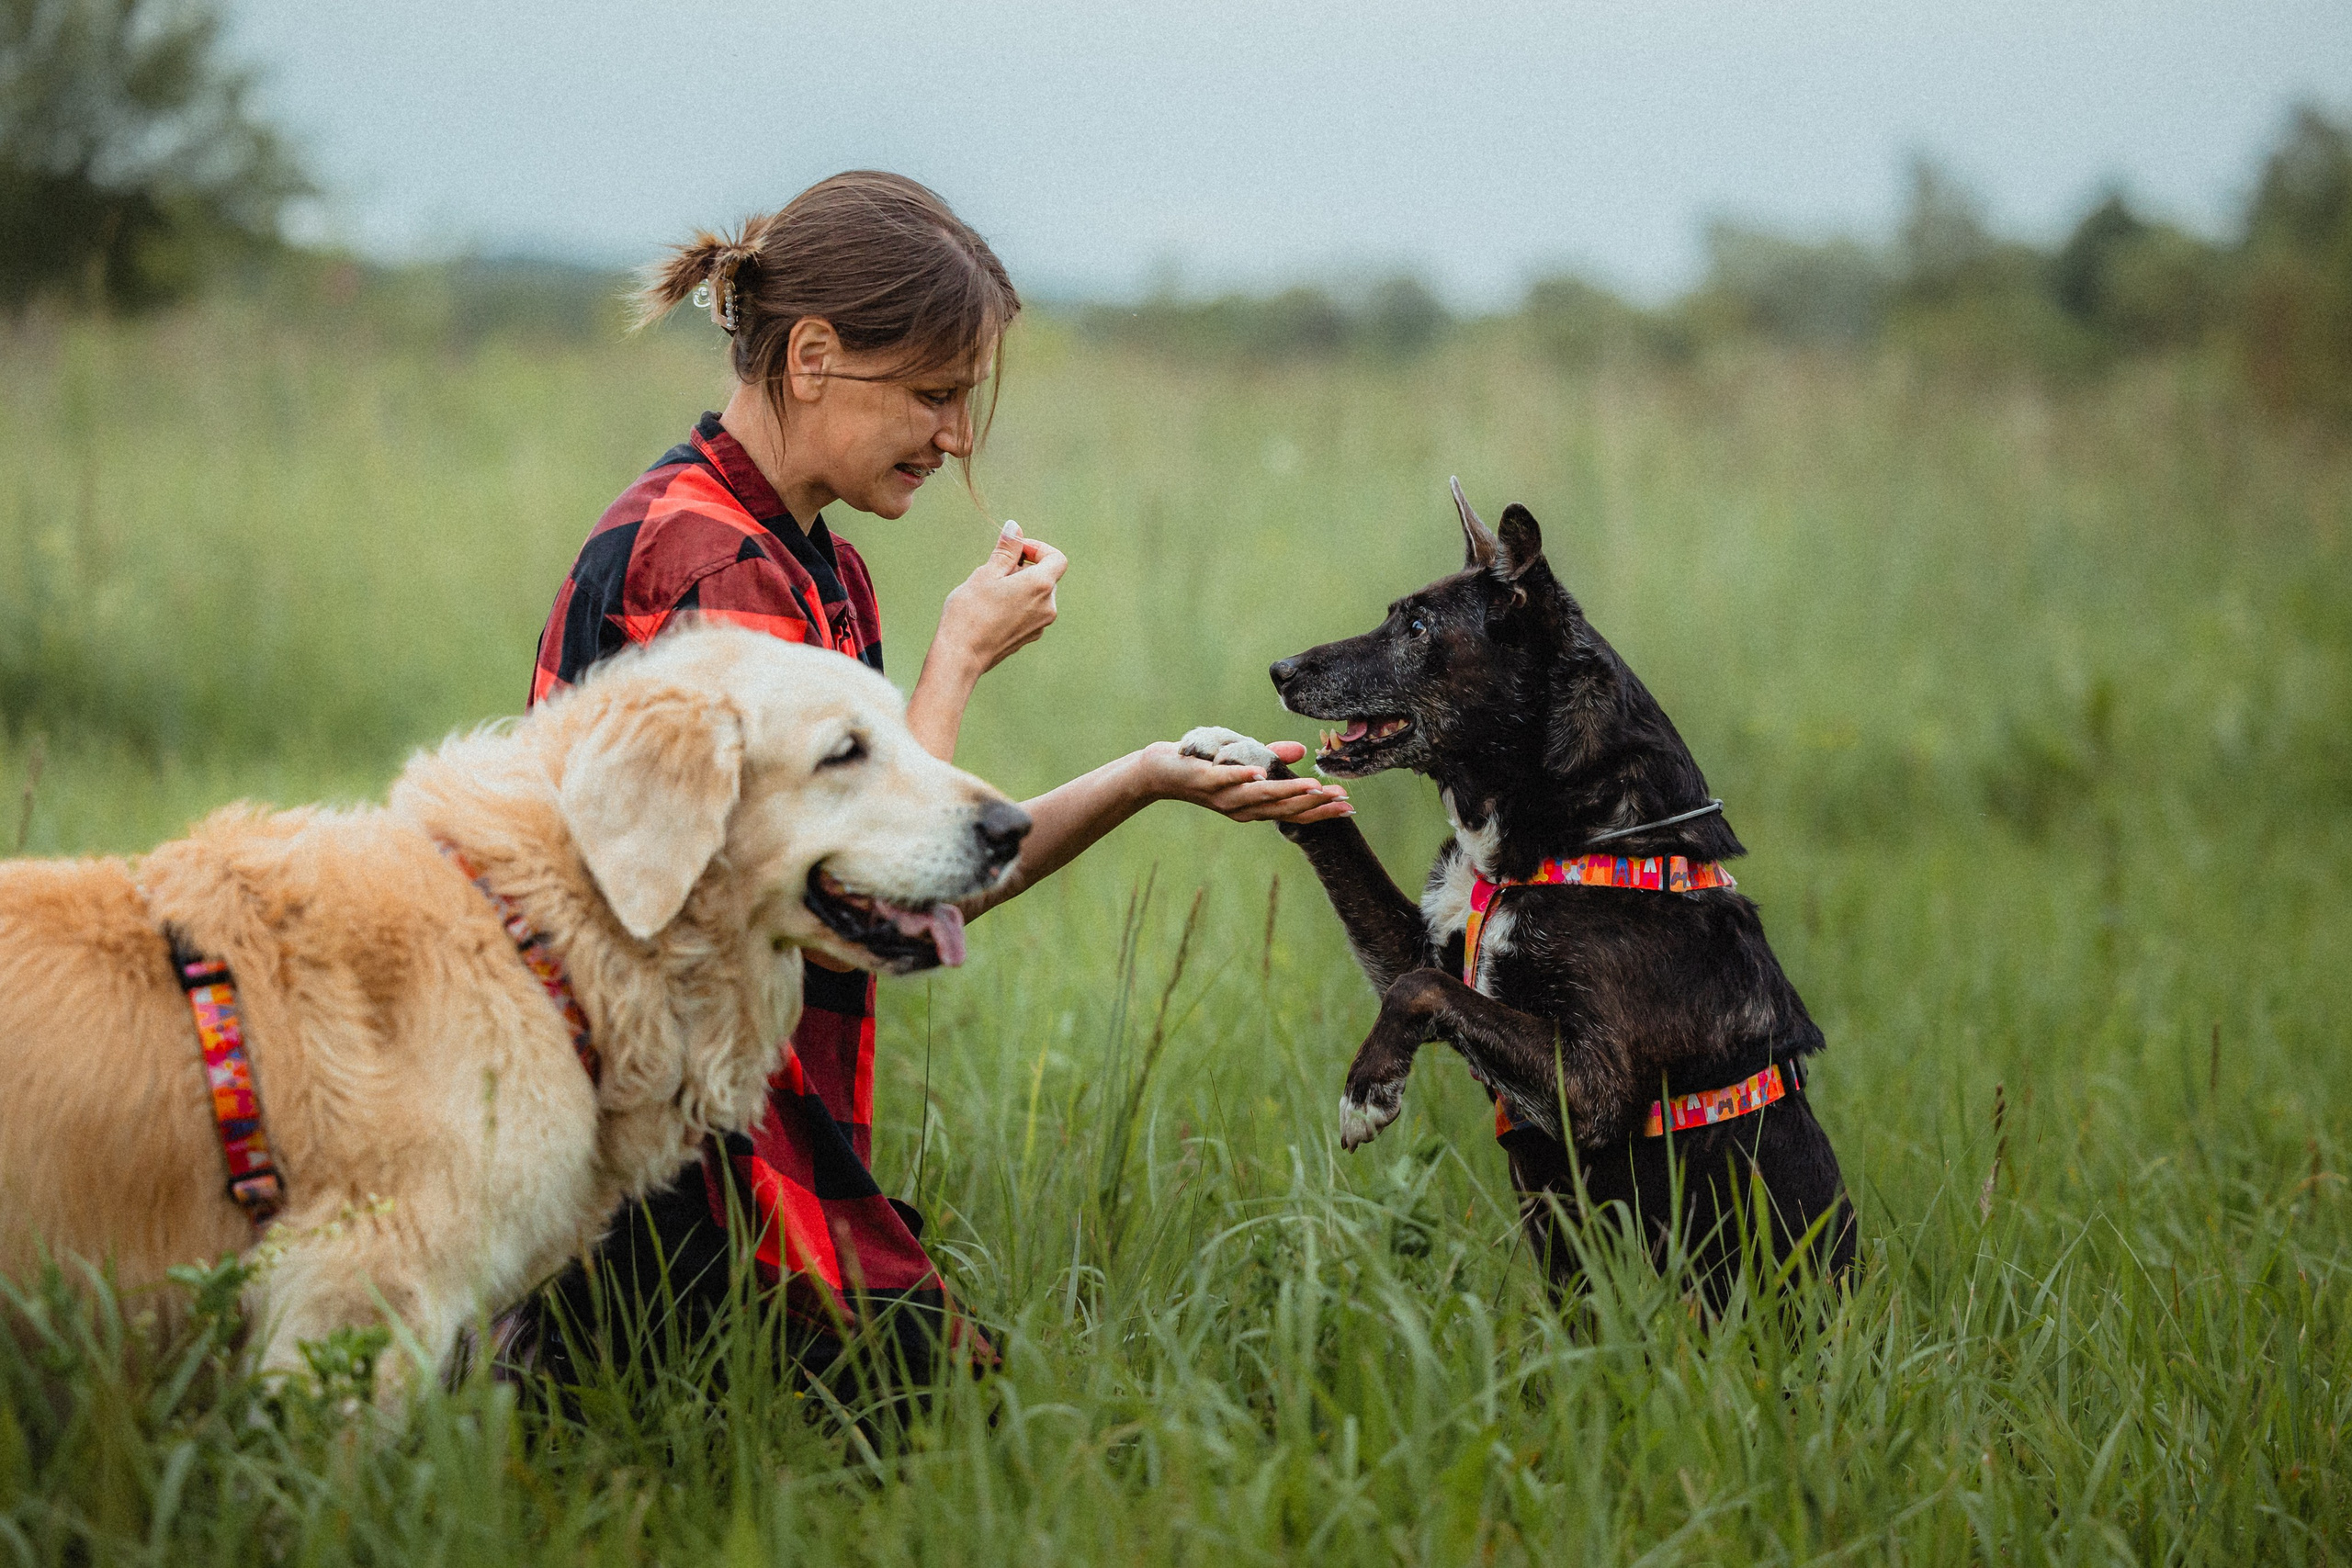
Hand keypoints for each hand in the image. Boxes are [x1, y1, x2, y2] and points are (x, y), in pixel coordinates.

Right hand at [933, 521, 1067, 680]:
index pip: (1057, 558)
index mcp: (1040, 586)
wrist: (961, 656)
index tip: (1015, 550)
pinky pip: (1030, 612)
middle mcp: (1048, 606)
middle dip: (1023, 567)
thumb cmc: (970, 612)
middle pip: (1045, 576)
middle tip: (994, 572)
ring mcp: (1041, 625)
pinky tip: (992, 610)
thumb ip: (1006, 550)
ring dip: (1019, 586)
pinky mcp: (1030, 637)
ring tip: (990, 592)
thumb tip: (1015, 527)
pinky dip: (1017, 604)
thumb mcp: (986, 573)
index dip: (1038, 549)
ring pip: (1037, 595)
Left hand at [1132, 740, 1352, 823]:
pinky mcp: (1205, 779)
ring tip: (1314, 789)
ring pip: (1260, 796)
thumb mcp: (1244, 760)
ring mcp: (1223, 795)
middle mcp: (1241, 808)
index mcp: (1253, 806)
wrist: (1160, 772)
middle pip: (1283, 810)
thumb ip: (1272, 758)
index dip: (1320, 810)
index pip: (1292, 812)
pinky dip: (1242, 777)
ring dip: (1287, 793)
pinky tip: (1260, 774)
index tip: (1348, 806)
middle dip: (1314, 805)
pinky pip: (1226, 779)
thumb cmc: (1204, 766)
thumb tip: (1301, 752)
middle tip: (1342, 799)